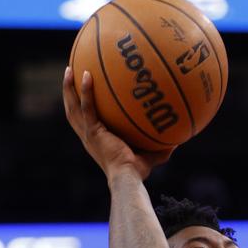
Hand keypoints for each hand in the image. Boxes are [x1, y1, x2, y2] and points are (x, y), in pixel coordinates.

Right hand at [61, 66, 173, 180]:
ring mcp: (88, 133)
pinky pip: (87, 107)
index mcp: (96, 140)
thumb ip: (162, 148)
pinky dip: (85, 91)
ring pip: (72, 106)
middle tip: (70, 73)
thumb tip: (179, 140)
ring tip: (69, 69)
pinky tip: (87, 75)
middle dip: (69, 92)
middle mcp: (87, 136)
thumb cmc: (137, 172)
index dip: (81, 106)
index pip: (84, 119)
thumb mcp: (150, 157)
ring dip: (68, 88)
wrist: (127, 177)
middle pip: (72, 110)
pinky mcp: (92, 131)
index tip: (84, 92)